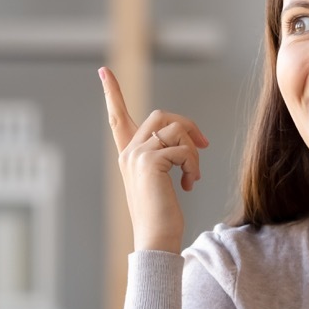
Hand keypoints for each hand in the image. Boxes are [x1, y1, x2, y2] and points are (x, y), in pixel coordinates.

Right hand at [99, 66, 208, 251]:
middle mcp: (128, 152)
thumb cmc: (163, 215)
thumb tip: (190, 137)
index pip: (117, 117)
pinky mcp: (150, 161)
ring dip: (194, 150)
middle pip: (161, 115)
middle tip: (205, 146)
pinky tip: (190, 184)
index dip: (112, 92)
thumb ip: (166, 155)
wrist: (157, 238)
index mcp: (128, 155)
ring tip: (193, 175)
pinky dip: (194, 165)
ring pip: (175, 128)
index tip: (103, 70)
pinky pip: (184, 148)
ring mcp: (137, 155)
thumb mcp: (162, 180)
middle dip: (188, 126)